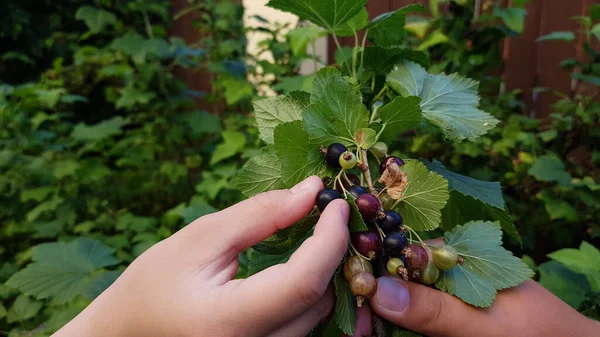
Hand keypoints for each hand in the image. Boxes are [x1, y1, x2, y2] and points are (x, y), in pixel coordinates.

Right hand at [54, 176, 349, 336]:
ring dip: (327, 276)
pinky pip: (307, 329)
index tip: (337, 205)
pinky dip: (314, 297)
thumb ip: (259, 216)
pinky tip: (305, 271)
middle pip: (319, 302)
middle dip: (333, 254)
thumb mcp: (199, 240)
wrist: (128, 334)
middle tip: (329, 216)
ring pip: (321, 319)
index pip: (303, 282)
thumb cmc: (152, 286)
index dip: (330, 239)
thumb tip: (310, 191)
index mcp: (229, 322)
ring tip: (317, 239)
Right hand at [367, 239, 599, 336]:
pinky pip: (411, 322)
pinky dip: (393, 328)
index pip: (400, 253)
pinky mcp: (444, 320)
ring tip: (357, 328)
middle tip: (350, 321)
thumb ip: (436, 308)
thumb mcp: (486, 322)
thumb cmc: (536, 333)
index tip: (348, 289)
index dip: (371, 270)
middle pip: (395, 278)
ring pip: (399, 302)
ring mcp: (443, 298)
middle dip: (370, 295)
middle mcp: (445, 273)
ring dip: (378, 316)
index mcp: (455, 257)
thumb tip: (379, 290)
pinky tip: (376, 331)